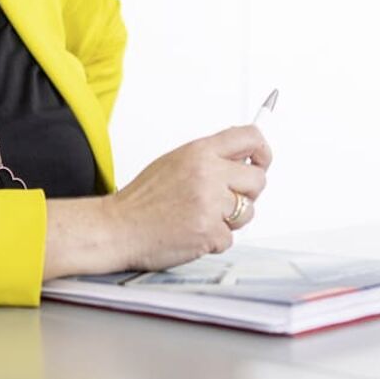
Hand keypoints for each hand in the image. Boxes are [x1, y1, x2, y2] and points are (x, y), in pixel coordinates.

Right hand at [106, 126, 272, 270]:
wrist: (117, 228)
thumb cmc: (142, 200)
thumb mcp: (175, 162)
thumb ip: (209, 158)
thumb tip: (242, 158)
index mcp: (199, 152)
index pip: (250, 138)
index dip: (262, 151)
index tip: (261, 160)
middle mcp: (208, 174)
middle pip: (258, 179)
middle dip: (247, 193)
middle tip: (227, 199)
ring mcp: (210, 204)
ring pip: (247, 212)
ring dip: (230, 219)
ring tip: (201, 217)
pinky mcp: (209, 232)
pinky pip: (230, 238)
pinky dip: (213, 240)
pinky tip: (192, 233)